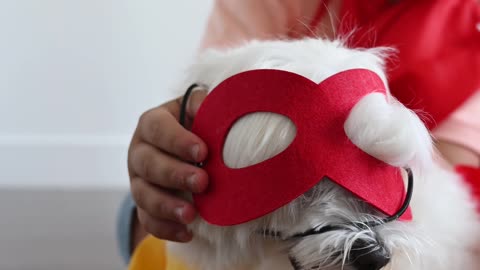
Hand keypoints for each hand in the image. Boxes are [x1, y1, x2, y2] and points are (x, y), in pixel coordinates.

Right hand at [128, 89, 208, 242]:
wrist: (187, 152)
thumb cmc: (196, 128)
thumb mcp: (199, 112)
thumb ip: (205, 106)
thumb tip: (218, 107)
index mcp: (152, 123)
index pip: (157, 128)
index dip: (177, 140)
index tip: (203, 152)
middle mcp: (139, 151)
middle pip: (148, 163)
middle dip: (175, 174)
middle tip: (202, 182)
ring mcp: (138, 180)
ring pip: (143, 194)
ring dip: (167, 206)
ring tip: (191, 214)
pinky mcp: (143, 204)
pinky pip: (147, 220)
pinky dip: (166, 228)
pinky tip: (187, 233)